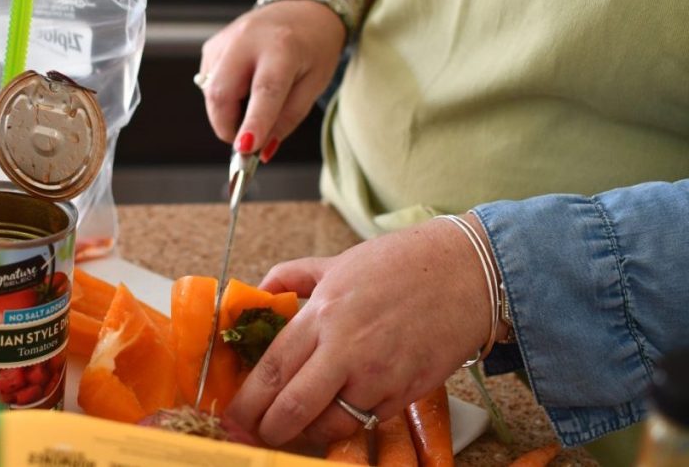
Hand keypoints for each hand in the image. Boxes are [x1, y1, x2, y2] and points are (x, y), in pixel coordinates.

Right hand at [198, 0, 344, 161]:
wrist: (302, 7)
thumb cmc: (313, 48)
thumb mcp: (314, 84)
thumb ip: (289, 118)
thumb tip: (262, 150)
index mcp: (282, 47)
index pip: (265, 91)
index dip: (254, 122)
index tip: (245, 149)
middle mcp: (247, 39)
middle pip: (220, 93)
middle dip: (226, 126)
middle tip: (246, 141)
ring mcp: (225, 40)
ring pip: (210, 93)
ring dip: (227, 112)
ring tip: (254, 100)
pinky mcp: (213, 45)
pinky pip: (209, 83)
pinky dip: (224, 96)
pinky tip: (244, 84)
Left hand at [225, 214, 500, 445]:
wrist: (467, 273)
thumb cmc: (402, 264)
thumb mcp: (338, 262)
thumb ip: (293, 277)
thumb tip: (260, 292)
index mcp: (323, 313)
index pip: (272, 369)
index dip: (246, 402)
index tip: (232, 417)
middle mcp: (347, 348)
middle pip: (292, 406)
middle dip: (267, 430)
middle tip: (254, 437)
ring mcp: (379, 375)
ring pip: (329, 425)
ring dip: (305, 436)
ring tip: (293, 433)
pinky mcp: (406, 393)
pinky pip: (364, 422)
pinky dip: (344, 426)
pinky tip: (333, 421)